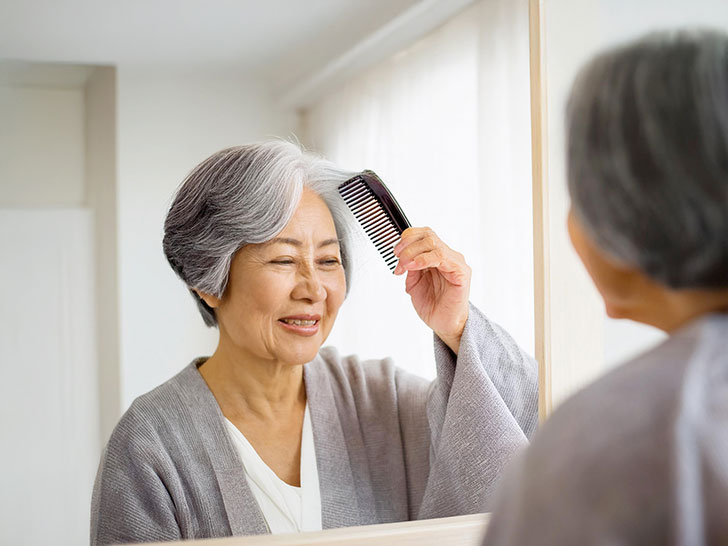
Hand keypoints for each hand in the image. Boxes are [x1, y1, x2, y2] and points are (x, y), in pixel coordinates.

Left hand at [393, 227, 470, 353]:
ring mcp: (456, 263)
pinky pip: (442, 257)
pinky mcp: (461, 273)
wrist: (445, 325)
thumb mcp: (414, 284)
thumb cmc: (433, 306)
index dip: (407, 239)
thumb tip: (403, 257)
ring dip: (413, 253)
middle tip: (398, 260)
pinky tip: (415, 267)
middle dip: (407, 246)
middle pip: (428, 236)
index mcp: (437, 257)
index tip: (395, 252)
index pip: (424, 235)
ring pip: (434, 244)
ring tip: (405, 265)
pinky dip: (424, 259)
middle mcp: (448, 256)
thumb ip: (410, 268)